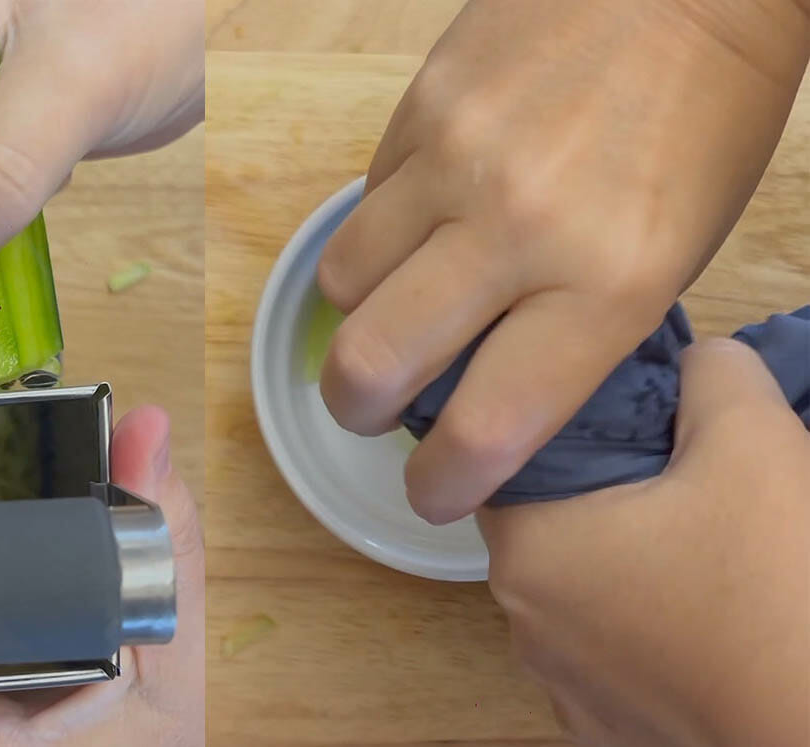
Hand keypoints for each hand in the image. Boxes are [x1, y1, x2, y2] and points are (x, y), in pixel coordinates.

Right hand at [316, 0, 809, 522]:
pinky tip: (423, 220)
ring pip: (343, 282)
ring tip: (392, 305)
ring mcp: (456, 162)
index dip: (443, 482)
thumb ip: (571, 328)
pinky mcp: (420, 108)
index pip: (487, 424)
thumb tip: (481, 380)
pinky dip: (382, 233)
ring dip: (358, 315)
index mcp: (609, 283)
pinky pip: (366, 202)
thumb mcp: (671, 254)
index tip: (432, 491)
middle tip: (369, 407)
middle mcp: (519, 228)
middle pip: (372, 362)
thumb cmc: (704, 125)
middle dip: (356, 407)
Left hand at [478, 339, 809, 746]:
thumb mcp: (752, 436)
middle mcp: (520, 622)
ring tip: (704, 546)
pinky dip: (649, 628)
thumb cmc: (777, 575)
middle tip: (680, 472)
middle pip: (551, 528)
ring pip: (584, 593)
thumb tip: (692, 364)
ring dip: (630, 564)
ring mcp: (562, 686)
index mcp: (526, 547)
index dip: (565, 428)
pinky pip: (615, 653)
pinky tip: (707, 614)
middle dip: (607, 495)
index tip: (623, 413)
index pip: (509, 461)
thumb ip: (708, 372)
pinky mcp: (607, 730)